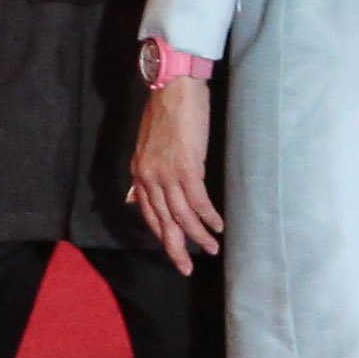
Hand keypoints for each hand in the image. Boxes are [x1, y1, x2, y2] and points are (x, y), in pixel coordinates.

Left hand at [128, 78, 224, 273]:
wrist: (173, 89)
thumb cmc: (166, 113)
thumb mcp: (149, 146)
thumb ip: (148, 172)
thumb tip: (142, 197)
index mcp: (140, 174)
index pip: (150, 214)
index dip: (163, 234)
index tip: (175, 250)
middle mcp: (150, 178)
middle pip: (164, 222)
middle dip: (175, 247)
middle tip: (186, 267)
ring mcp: (168, 174)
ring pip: (182, 215)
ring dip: (198, 235)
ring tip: (212, 248)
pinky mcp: (187, 167)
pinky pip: (198, 200)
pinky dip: (208, 216)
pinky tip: (218, 226)